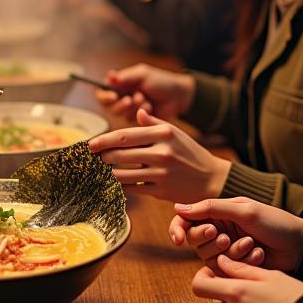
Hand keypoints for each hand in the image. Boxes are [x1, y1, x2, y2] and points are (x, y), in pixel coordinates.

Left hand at [88, 107, 230, 202]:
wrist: (211, 178)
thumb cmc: (190, 152)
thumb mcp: (175, 132)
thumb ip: (154, 122)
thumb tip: (137, 111)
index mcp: (163, 134)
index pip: (125, 135)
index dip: (104, 140)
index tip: (91, 144)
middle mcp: (162, 152)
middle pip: (120, 155)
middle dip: (104, 157)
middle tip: (96, 157)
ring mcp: (161, 173)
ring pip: (123, 174)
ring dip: (110, 172)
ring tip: (105, 169)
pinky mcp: (161, 191)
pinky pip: (133, 188)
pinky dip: (123, 185)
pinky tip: (120, 181)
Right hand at [95, 62, 194, 119]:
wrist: (180, 96)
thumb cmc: (161, 81)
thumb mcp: (143, 75)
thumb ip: (125, 78)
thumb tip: (109, 76)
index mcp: (121, 84)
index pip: (102, 92)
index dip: (104, 96)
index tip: (113, 96)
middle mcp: (122, 97)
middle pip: (109, 106)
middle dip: (121, 104)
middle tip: (132, 99)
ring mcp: (130, 110)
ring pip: (120, 114)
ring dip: (133, 107)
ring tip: (145, 99)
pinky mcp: (138, 120)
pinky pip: (133, 121)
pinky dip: (141, 113)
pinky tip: (150, 107)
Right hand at [169, 197, 302, 273]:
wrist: (300, 245)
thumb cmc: (275, 222)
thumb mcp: (243, 210)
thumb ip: (211, 208)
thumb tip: (178, 208)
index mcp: (218, 212)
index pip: (187, 220)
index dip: (178, 228)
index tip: (178, 239)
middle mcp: (219, 229)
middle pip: (195, 240)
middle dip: (209, 241)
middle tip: (224, 237)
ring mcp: (227, 249)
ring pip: (209, 256)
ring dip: (230, 252)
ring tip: (250, 244)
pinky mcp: (236, 267)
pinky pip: (225, 269)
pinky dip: (241, 262)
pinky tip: (258, 255)